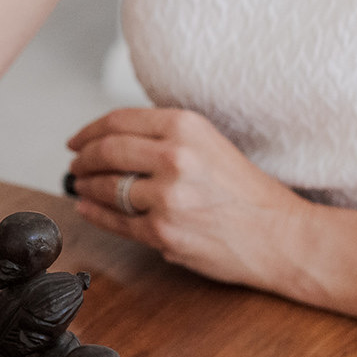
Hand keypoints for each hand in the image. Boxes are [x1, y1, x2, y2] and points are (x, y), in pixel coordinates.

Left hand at [65, 106, 310, 291]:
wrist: (282, 236)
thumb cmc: (249, 192)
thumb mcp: (211, 144)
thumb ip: (168, 138)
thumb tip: (115, 140)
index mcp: (186, 127)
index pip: (119, 121)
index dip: (90, 131)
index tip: (77, 140)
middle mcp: (175, 157)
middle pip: (106, 151)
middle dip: (83, 159)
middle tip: (75, 164)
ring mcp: (167, 196)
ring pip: (108, 187)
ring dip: (86, 187)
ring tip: (81, 186)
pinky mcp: (164, 231)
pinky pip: (117, 221)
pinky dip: (95, 213)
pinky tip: (86, 207)